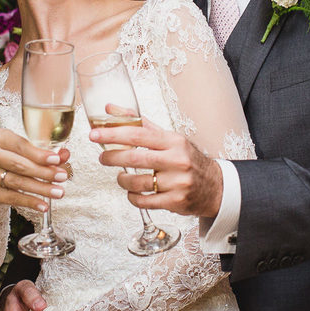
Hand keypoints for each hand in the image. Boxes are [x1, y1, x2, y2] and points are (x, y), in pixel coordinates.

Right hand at [0, 128, 69, 213]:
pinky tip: (42, 205)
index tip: (57, 161)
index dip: (39, 154)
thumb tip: (65, 155)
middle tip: (62, 177)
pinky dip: (28, 202)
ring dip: (39, 189)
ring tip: (57, 192)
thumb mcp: (30, 150)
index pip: (21, 145)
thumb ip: (47, 153)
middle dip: (43, 172)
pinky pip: (9, 198)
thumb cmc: (15, 155)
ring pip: (14, 182)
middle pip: (18, 165)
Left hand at [88, 116, 223, 217]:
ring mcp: (177, 182)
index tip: (95, 135)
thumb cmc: (186, 159)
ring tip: (121, 176)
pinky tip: (132, 192)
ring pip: (137, 182)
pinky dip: (133, 197)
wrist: (214, 186)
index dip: (113, 135)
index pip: (138, 135)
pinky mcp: (175, 201)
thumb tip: (110, 109)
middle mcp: (177, 160)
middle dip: (112, 158)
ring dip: (122, 180)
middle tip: (103, 157)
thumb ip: (140, 124)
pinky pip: (144, 201)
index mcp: (173, 141)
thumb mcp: (168, 138)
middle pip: (135, 159)